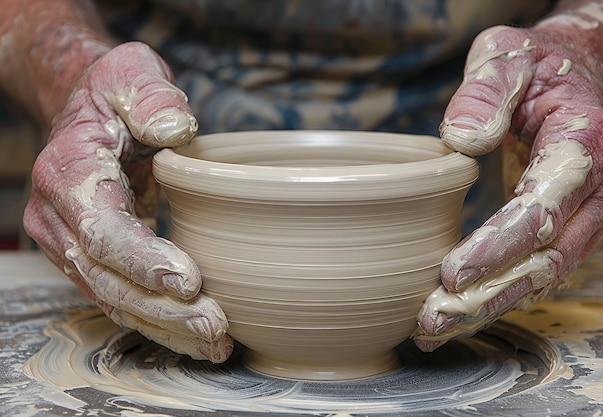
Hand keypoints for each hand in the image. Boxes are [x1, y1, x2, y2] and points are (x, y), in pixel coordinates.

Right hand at [23, 42, 232, 361]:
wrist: (85, 111)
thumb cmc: (112, 93)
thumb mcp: (131, 72)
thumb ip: (151, 96)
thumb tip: (175, 129)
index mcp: (67, 171)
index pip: (102, 229)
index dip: (142, 259)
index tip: (189, 281)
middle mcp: (59, 217)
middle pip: (107, 278)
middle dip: (161, 309)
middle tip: (215, 325)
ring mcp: (70, 243)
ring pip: (113, 298)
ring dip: (164, 326)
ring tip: (216, 342)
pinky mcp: (91, 258)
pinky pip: (120, 297)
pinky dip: (158, 321)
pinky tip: (196, 336)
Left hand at [415, 4, 602, 350]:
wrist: (580, 78)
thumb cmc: (539, 67)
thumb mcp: (507, 57)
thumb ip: (486, 92)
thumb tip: (461, 140)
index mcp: (587, 143)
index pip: (542, 208)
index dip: (498, 246)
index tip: (450, 274)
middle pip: (545, 260)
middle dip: (487, 295)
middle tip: (432, 321)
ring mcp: (597, 214)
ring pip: (545, 276)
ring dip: (489, 306)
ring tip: (436, 327)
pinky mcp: (580, 229)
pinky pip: (542, 270)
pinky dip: (501, 294)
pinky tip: (460, 311)